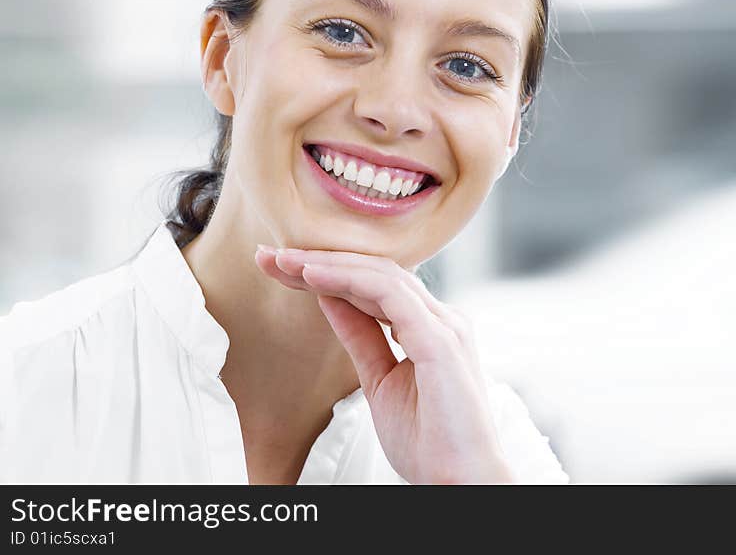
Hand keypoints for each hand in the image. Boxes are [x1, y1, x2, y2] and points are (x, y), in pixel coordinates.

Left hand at [254, 245, 514, 483]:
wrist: (461, 482)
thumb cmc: (430, 442)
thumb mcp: (380, 381)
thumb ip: (361, 337)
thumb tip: (331, 300)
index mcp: (432, 327)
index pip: (375, 285)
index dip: (328, 273)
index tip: (282, 269)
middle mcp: (442, 318)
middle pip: (376, 272)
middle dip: (321, 261)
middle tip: (270, 257)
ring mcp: (445, 325)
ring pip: (381, 274)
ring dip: (328, 264)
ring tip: (286, 262)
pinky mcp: (440, 339)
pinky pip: (389, 295)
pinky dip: (348, 280)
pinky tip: (312, 277)